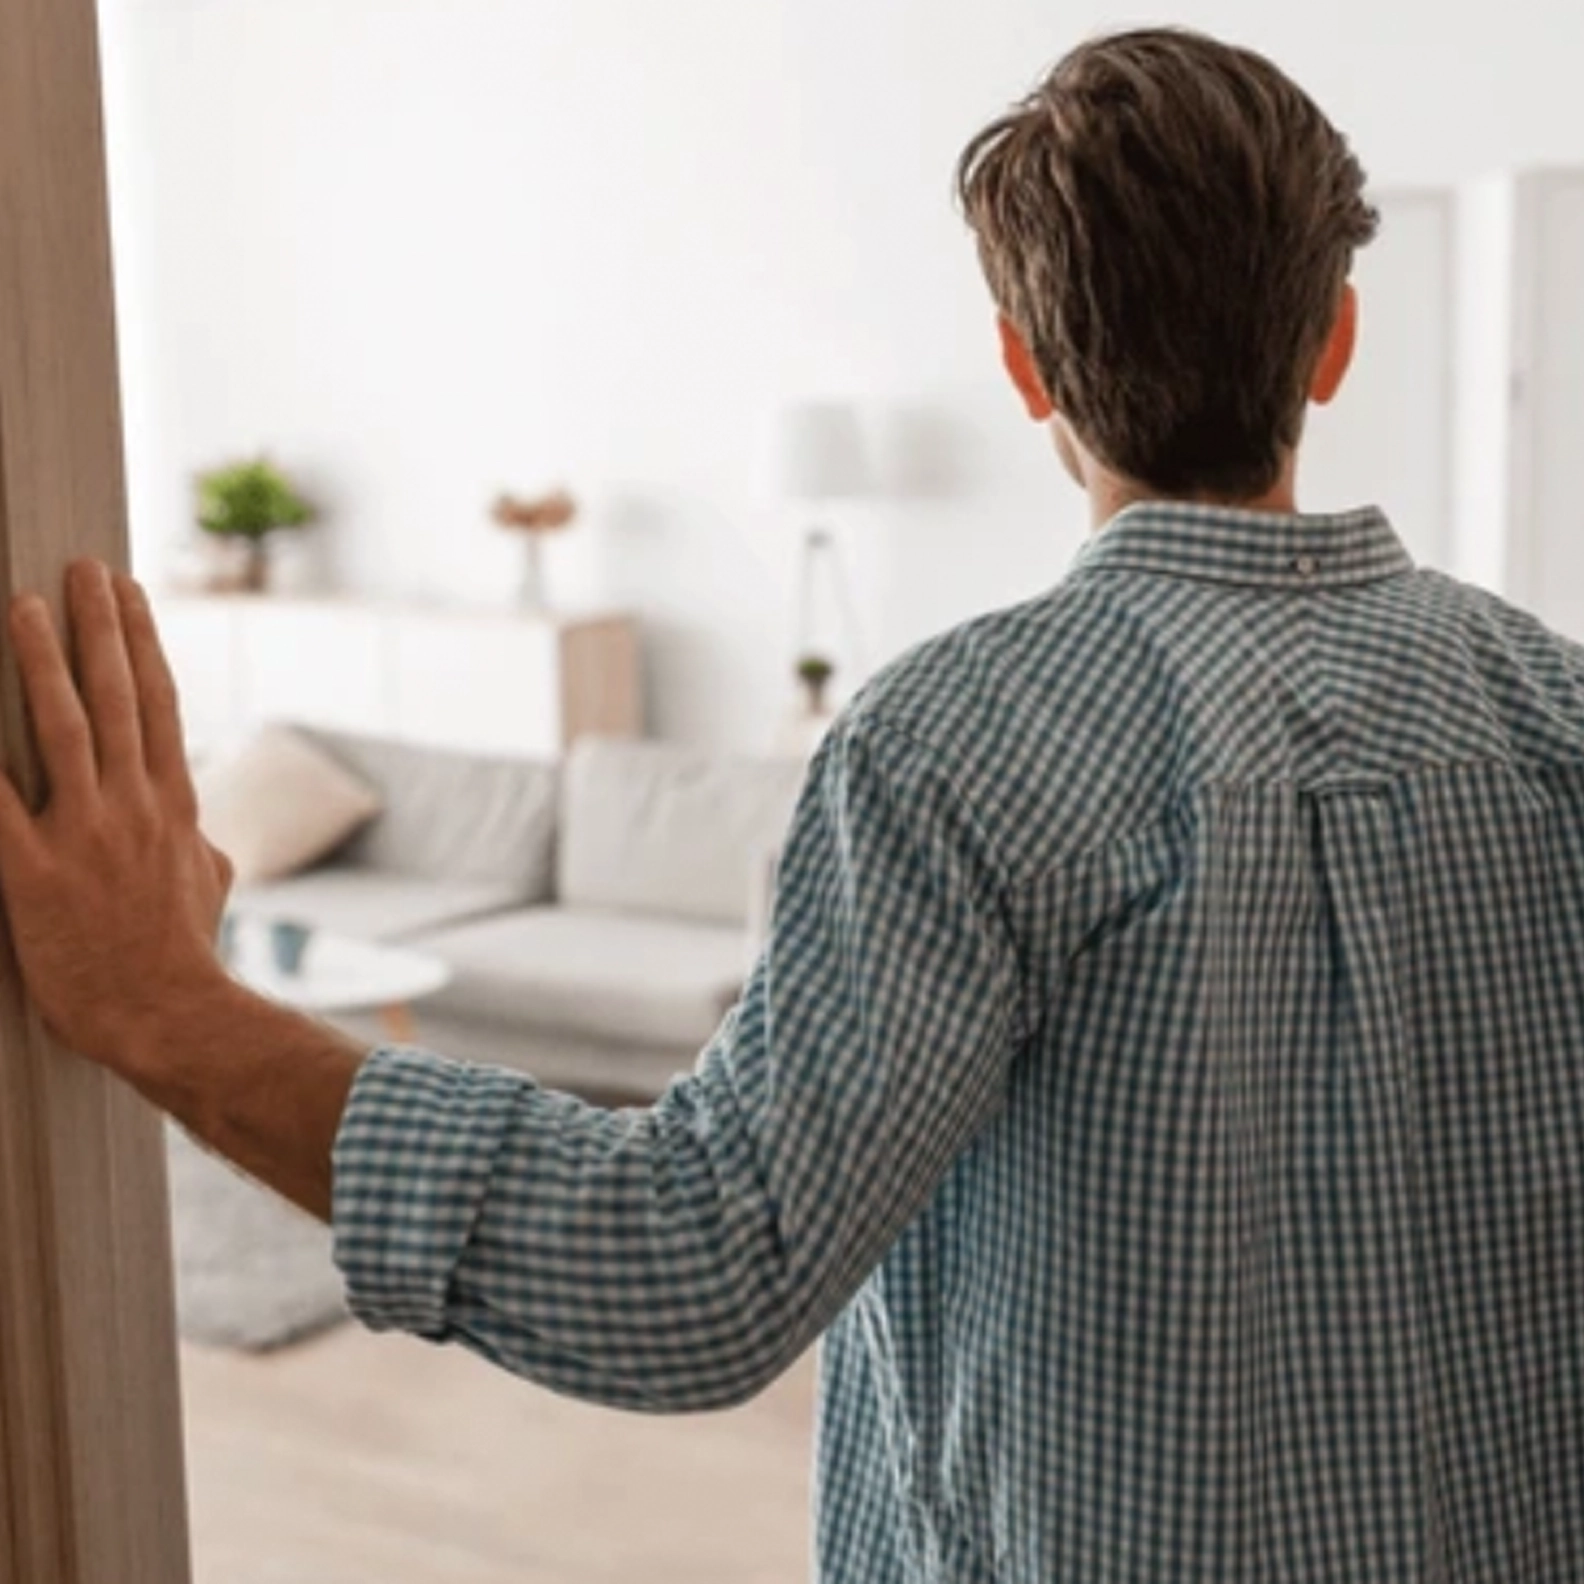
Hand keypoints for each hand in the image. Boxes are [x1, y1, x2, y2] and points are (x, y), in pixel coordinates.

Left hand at [0, 560, 233, 1073]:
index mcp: (174, 806)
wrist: (166, 1014)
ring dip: (43, 662)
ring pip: (64, 728)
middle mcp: (133, 806)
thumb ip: (199, 845)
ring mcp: (85, 836)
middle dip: (98, 626)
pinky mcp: (32, 872)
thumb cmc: (183, 955)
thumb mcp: (209, 888)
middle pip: (117, 697)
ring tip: (23, 607)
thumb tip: (204, 832)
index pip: (158, 705)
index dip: (142, 643)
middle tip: (82, 569)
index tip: (128, 595)